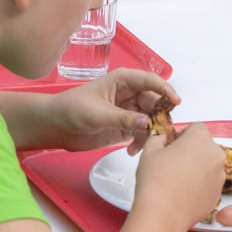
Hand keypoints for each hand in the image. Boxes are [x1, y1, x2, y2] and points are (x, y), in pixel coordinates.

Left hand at [44, 69, 178, 153]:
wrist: (56, 126)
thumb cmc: (71, 109)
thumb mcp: (97, 114)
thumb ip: (123, 118)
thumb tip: (147, 122)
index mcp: (123, 80)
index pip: (150, 81)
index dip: (165, 89)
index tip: (175, 101)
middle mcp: (130, 93)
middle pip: (155, 103)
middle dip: (159, 117)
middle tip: (158, 133)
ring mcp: (129, 111)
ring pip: (151, 119)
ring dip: (151, 133)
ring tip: (143, 146)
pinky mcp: (126, 127)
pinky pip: (143, 133)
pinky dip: (142, 142)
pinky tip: (133, 150)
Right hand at [132, 122, 226, 230]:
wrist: (162, 215)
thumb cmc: (156, 183)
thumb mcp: (150, 151)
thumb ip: (158, 138)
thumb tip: (162, 139)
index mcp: (200, 138)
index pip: (196, 127)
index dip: (183, 134)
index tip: (174, 143)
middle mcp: (215, 155)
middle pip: (205, 146)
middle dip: (191, 151)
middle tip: (173, 162)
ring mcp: (219, 176)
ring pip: (209, 166)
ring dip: (197, 168)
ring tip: (177, 179)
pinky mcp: (218, 194)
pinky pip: (210, 184)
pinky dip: (200, 185)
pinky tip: (183, 191)